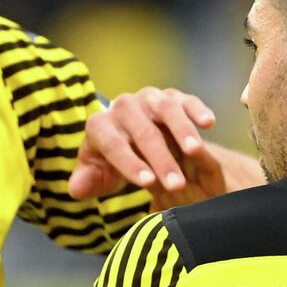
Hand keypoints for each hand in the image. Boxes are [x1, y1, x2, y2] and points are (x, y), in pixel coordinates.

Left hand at [70, 88, 223, 204]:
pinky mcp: (173, 96)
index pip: (113, 145)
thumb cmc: (111, 162)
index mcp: (100, 125)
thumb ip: (88, 181)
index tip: (147, 183)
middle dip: (162, 159)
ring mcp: (149, 99)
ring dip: (182, 131)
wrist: (128, 137)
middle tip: (177, 184)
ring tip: (195, 152)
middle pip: (144, 132)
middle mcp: (123, 106)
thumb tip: (77, 189)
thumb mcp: (98, 174)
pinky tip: (209, 123)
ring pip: (167, 111)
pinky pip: (187, 100)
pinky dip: (197, 109)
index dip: (130, 164)